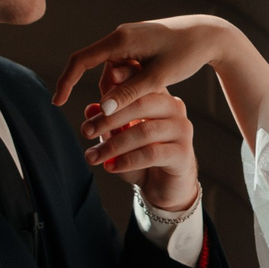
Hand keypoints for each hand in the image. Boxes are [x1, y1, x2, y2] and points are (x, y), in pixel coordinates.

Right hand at [52, 15, 239, 114]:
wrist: (210, 35)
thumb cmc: (186, 54)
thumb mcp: (158, 79)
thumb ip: (129, 94)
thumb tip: (103, 109)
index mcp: (120, 40)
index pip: (80, 61)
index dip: (66, 82)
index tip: (57, 103)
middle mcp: (120, 36)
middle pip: (99, 72)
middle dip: (108, 96)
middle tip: (126, 119)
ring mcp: (129, 39)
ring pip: (114, 73)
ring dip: (123, 91)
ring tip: (148, 105)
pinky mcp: (138, 44)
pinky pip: (126, 68)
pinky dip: (132, 83)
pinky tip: (151, 93)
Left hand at [75, 73, 200, 212]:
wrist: (165, 186)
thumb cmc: (142, 156)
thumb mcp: (120, 137)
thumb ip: (108, 122)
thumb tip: (90, 109)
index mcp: (159, 96)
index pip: (141, 82)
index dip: (121, 81)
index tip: (98, 90)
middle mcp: (174, 108)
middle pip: (141, 104)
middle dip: (108, 118)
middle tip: (86, 131)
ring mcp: (181, 130)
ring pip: (144, 131)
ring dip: (113, 145)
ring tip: (92, 157)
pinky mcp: (183, 153)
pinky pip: (151, 154)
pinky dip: (127, 161)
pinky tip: (110, 167)